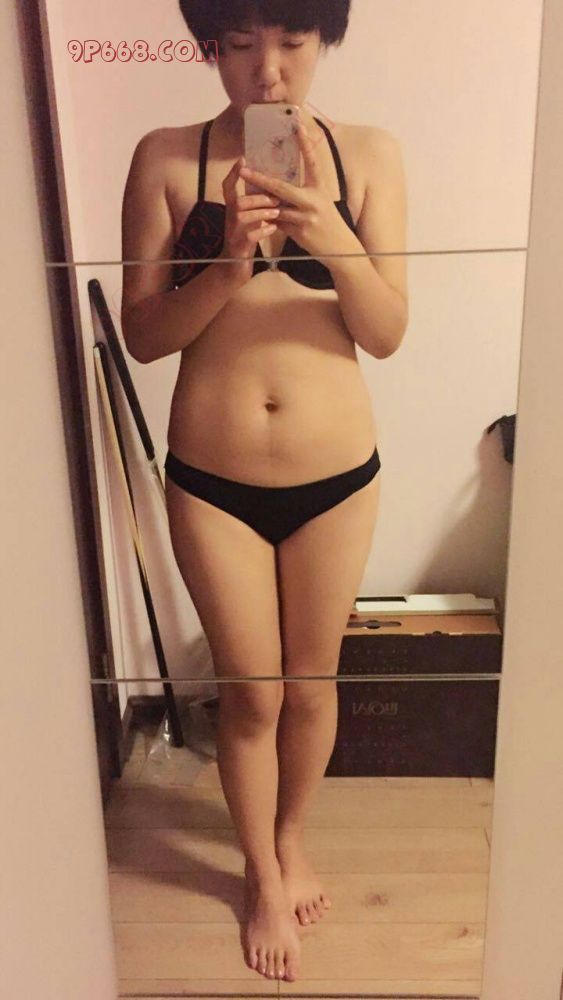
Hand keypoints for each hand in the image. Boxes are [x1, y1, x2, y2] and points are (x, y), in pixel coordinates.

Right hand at [218, 157, 280, 281]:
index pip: (227, 187)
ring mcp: (233, 233)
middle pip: (238, 202)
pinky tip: (273, 229)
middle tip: (275, 199)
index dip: (233, 174)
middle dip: (258, 198)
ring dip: (262, 213)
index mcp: (232, 209)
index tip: (242, 160)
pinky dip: (264, 231)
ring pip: (244, 217)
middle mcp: (229, 218)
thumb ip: (255, 204)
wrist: (235, 265)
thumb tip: (272, 187)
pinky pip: (251, 235)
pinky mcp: (239, 246)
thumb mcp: (249, 218)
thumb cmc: (247, 238)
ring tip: (276, 213)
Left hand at [239, 121, 356, 258]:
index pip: (312, 162)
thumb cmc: (328, 220)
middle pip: (281, 187)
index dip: (305, 145)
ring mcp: (306, 217)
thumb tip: (283, 182)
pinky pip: (278, 224)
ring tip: (243, 198)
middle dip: (260, 179)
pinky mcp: (300, 232)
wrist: (338, 247)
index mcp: (320, 188)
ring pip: (276, 208)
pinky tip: (257, 218)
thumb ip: (305, 191)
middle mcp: (313, 200)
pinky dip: (268, 220)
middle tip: (244, 170)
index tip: (298, 127)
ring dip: (260, 205)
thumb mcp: (321, 201)